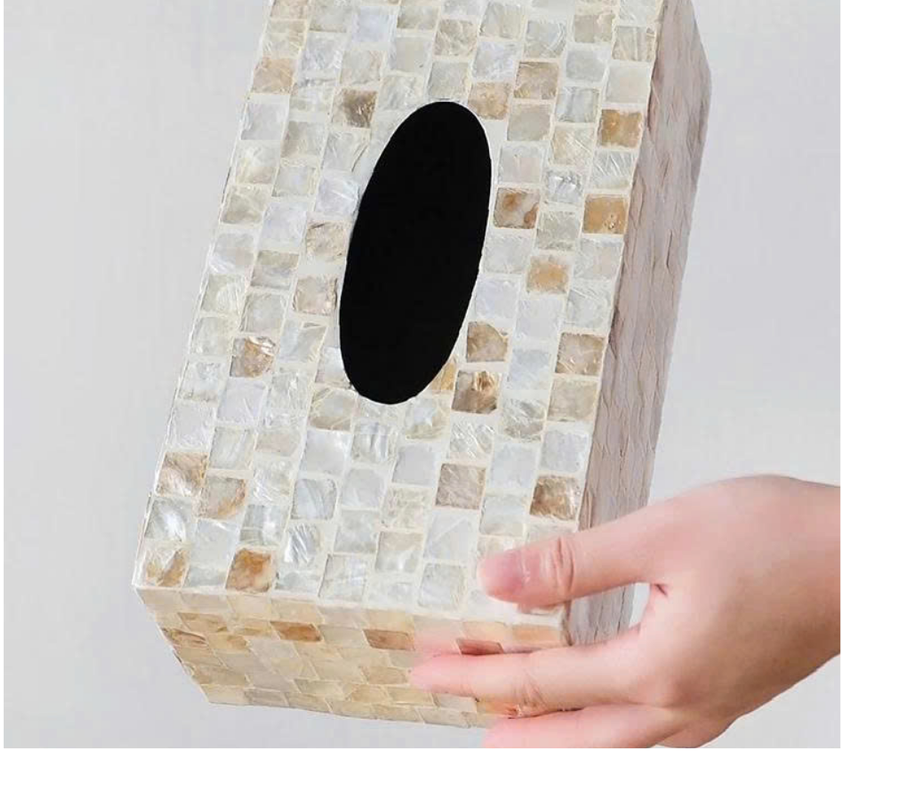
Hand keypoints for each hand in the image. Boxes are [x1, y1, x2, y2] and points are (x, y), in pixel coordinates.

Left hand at [410, 476, 839, 746]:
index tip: (426, 666)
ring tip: (503, 721)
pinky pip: (644, 735)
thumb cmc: (777, 539)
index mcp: (656, 669)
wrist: (863, 560)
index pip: (540, 682)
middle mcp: (677, 707)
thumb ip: (573, 563)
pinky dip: (597, 729)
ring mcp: (705, 709)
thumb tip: (498, 579)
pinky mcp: (724, 694)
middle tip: (448, 694)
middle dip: (499, 714)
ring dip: (547, 731)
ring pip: (605, 746)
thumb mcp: (661, 534)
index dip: (475, 673)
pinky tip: (592, 714)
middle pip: (566, 733)